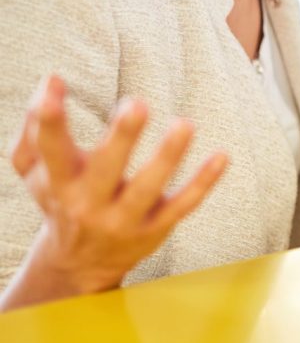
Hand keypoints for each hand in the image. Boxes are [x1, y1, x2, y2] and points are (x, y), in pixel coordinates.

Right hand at [3, 75, 226, 307]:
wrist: (78, 263)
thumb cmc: (60, 197)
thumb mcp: (34, 170)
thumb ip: (34, 127)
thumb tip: (50, 80)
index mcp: (58, 182)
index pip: (50, 149)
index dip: (49, 120)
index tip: (55, 85)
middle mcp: (88, 203)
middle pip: (105, 171)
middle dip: (121, 139)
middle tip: (137, 105)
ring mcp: (123, 219)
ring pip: (147, 189)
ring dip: (167, 157)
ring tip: (184, 124)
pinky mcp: (155, 227)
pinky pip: (183, 205)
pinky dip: (203, 182)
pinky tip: (222, 155)